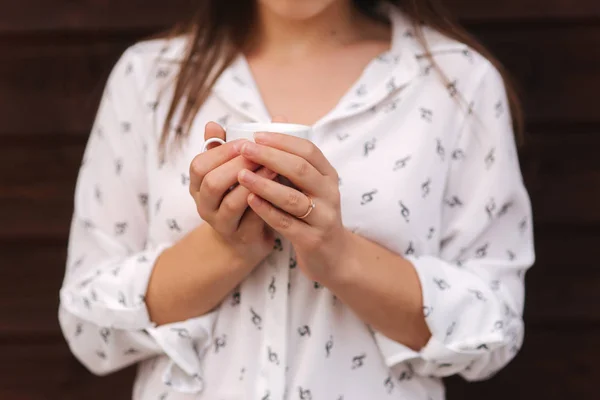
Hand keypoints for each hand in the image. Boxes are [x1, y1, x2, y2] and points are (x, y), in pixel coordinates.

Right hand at [189, 122, 276, 266]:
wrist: (247, 239)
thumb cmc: (244, 196)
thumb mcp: (237, 170)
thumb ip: (240, 147)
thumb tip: (249, 119)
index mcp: (199, 185)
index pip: (199, 164)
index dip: (221, 151)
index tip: (245, 141)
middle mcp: (205, 204)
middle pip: (211, 182)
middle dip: (237, 164)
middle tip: (260, 153)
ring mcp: (221, 223)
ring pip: (230, 201)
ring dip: (254, 181)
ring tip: (274, 167)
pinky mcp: (241, 237)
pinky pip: (251, 219)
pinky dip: (264, 201)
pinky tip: (278, 189)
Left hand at [236, 130, 350, 282]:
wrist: (333, 255)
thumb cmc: (313, 213)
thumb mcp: (308, 184)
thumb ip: (292, 156)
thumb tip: (278, 119)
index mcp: (328, 175)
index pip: (308, 150)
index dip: (282, 141)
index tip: (256, 135)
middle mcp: (329, 193)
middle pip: (300, 169)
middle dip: (270, 157)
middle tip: (244, 149)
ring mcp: (323, 217)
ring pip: (292, 198)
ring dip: (265, 185)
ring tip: (241, 175)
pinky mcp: (313, 240)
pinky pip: (287, 223)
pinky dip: (267, 211)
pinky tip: (250, 201)